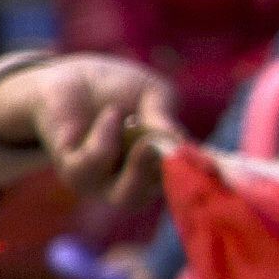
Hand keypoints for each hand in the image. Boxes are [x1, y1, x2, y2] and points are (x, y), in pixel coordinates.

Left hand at [0, 53, 177, 224]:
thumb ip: (166, 120)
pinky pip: (96, 163)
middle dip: (153, 178)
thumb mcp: (154, 96)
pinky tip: (110, 115)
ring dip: (133, 159)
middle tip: (155, 148)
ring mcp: (102, 184)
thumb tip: (179, 144)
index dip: (192, 178)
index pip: (180, 187)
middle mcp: (133, 185)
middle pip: (148, 202)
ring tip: (131, 121)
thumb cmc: (121, 90)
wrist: (77, 76)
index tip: (204, 162)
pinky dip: (107, 135)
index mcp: (161, 172)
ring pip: (125, 195)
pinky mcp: (74, 172)